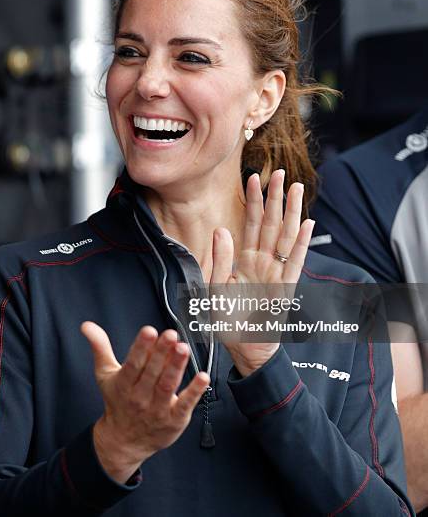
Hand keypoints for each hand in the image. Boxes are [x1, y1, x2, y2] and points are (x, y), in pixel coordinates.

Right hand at [81, 322, 209, 483]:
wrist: (123, 441)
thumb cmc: (117, 402)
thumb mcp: (105, 374)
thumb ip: (99, 347)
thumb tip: (87, 326)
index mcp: (124, 384)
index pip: (133, 364)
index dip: (141, 347)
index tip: (149, 331)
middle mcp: (140, 396)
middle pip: (152, 372)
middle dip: (162, 353)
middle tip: (171, 335)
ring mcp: (158, 409)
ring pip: (168, 385)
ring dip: (176, 366)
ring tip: (184, 349)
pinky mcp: (174, 419)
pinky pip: (185, 405)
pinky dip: (194, 391)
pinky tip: (203, 377)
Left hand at [210, 169, 313, 375]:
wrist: (244, 349)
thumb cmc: (229, 321)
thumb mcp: (216, 289)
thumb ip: (221, 260)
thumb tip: (221, 229)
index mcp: (245, 260)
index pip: (250, 223)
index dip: (252, 200)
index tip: (254, 177)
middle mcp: (263, 262)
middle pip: (271, 223)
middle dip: (275, 198)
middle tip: (280, 172)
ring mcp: (276, 272)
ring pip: (286, 236)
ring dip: (291, 212)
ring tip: (297, 188)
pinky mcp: (286, 288)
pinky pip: (295, 262)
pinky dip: (301, 243)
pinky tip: (307, 224)